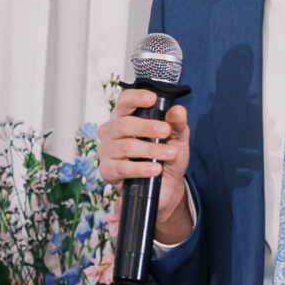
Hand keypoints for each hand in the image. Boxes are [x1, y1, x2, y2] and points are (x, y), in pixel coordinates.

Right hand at [97, 88, 194, 245]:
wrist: (165, 187)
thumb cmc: (167, 158)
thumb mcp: (178, 139)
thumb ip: (178, 124)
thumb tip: (178, 110)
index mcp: (125, 118)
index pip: (124, 102)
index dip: (136, 98)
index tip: (152, 99)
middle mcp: (111, 132)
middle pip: (123, 124)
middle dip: (147, 127)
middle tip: (166, 132)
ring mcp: (107, 151)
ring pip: (125, 146)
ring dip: (150, 150)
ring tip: (169, 154)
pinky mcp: (108, 171)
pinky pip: (122, 168)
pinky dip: (141, 168)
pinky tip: (155, 170)